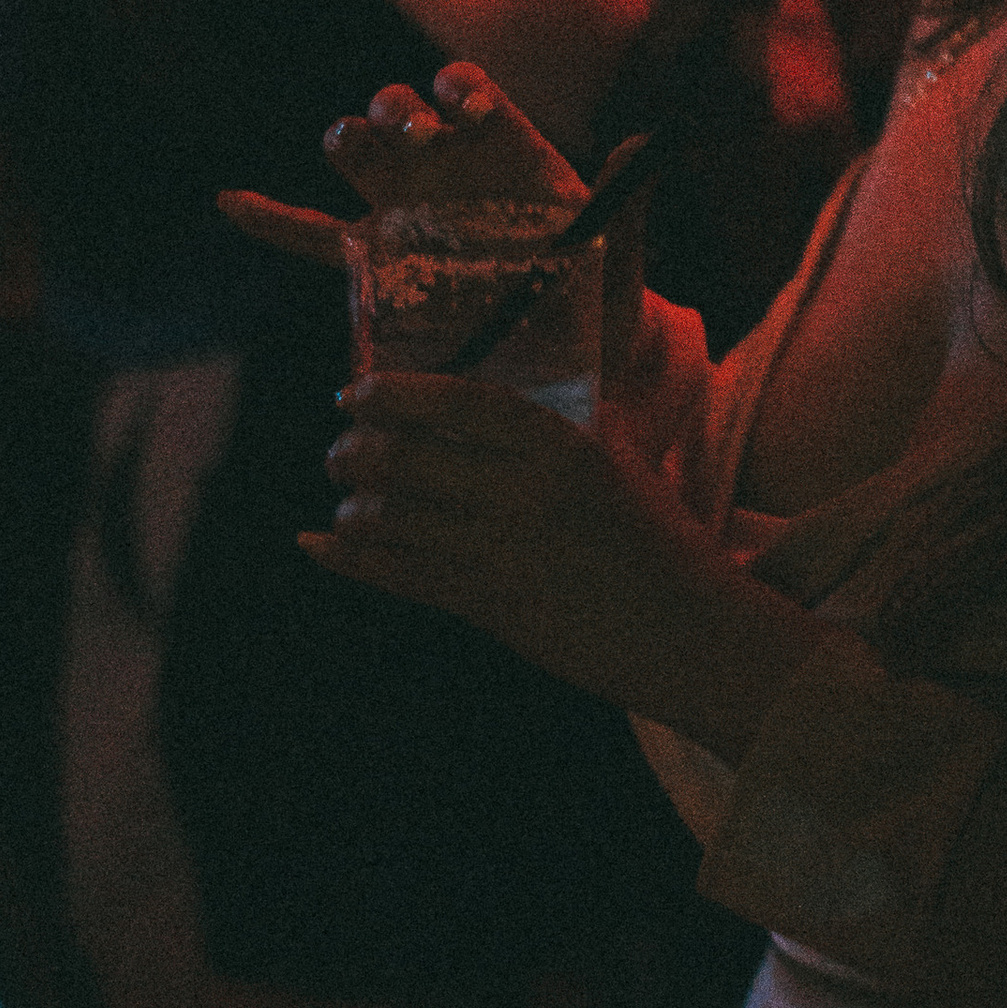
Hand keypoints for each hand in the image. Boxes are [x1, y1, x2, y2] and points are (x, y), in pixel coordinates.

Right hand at [220, 63, 645, 355]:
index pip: (469, 96)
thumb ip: (628, 202)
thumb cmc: (597, 302)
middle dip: (397, 107)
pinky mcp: (375, 261)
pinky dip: (271, 219)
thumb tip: (646, 140)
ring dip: (354, 139)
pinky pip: (311, 237)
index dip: (461, 89)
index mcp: (502, 154)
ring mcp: (406, 211)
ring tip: (358, 144)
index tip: (464, 103)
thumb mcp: (617, 257)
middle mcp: (447, 169)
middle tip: (409, 124)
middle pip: (402, 115)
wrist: (568, 363)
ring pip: (361, 158)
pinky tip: (231, 202)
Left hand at [314, 366, 810, 756]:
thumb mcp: (620, 455)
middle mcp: (526, 494)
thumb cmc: (657, 536)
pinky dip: (349, 559)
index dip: (397, 393)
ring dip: (354, 507)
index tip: (356, 391)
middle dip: (357, 452)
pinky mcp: (493, 608)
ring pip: (395, 520)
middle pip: (410, 460)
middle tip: (342, 450)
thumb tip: (514, 377)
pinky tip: (317, 546)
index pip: (460, 402)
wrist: (688, 630)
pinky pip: (401, 576)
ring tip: (349, 501)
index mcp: (562, 444)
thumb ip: (568, 414)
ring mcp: (505, 554)